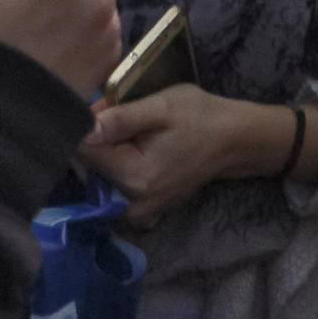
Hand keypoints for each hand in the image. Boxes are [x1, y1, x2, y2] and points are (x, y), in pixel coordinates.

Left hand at [79, 83, 300, 230]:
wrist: (233, 141)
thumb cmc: (200, 117)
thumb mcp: (162, 106)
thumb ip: (121, 118)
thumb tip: (85, 126)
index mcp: (133, 176)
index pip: (84, 150)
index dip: (90, 124)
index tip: (109, 109)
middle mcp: (132, 202)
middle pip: (91, 165)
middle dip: (102, 138)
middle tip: (130, 118)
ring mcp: (140, 211)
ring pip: (101, 175)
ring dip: (111, 153)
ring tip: (139, 135)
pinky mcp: (145, 211)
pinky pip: (115, 188)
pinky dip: (120, 169)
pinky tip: (140, 153)